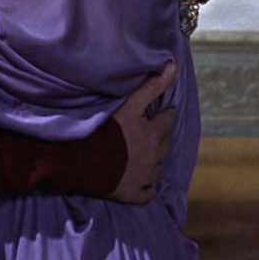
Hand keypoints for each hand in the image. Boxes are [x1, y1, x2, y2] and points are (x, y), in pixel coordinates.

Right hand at [108, 62, 177, 204]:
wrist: (84, 162)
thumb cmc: (107, 131)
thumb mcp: (129, 106)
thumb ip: (151, 87)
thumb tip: (174, 66)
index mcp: (155, 135)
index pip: (168, 120)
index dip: (165, 115)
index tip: (162, 112)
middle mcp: (155, 156)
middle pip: (164, 145)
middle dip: (160, 138)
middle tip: (149, 133)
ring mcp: (145, 177)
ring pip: (156, 169)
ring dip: (152, 162)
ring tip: (141, 156)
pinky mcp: (133, 193)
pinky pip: (147, 193)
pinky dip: (146, 187)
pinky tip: (141, 183)